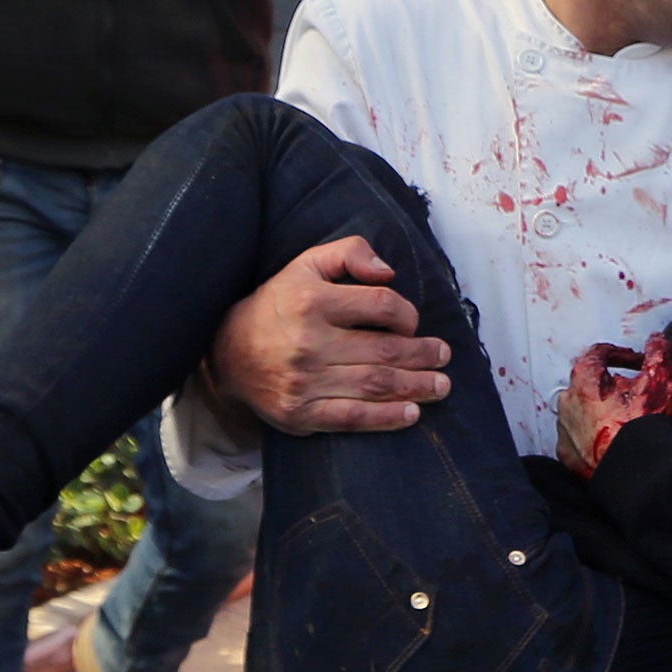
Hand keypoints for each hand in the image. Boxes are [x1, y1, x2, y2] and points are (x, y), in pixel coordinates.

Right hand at [208, 235, 451, 434]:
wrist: (228, 354)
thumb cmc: (278, 305)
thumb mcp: (306, 264)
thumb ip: (350, 253)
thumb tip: (389, 272)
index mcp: (313, 301)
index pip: (381, 306)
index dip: (407, 315)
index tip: (413, 324)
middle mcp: (309, 342)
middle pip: (384, 350)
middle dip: (423, 356)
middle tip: (444, 358)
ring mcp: (304, 382)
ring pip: (375, 385)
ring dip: (416, 387)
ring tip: (440, 386)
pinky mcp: (300, 413)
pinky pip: (352, 417)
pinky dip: (386, 418)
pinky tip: (411, 414)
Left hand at [555, 335, 671, 478]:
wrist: (634, 473)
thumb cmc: (642, 425)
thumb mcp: (657, 382)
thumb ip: (657, 355)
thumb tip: (658, 340)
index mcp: (584, 379)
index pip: (599, 354)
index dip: (622, 355)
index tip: (637, 362)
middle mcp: (567, 400)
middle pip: (588, 382)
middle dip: (609, 385)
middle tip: (632, 394)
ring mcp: (564, 428)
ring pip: (579, 410)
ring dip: (598, 410)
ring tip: (622, 419)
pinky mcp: (566, 453)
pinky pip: (575, 437)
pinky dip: (589, 435)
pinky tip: (609, 439)